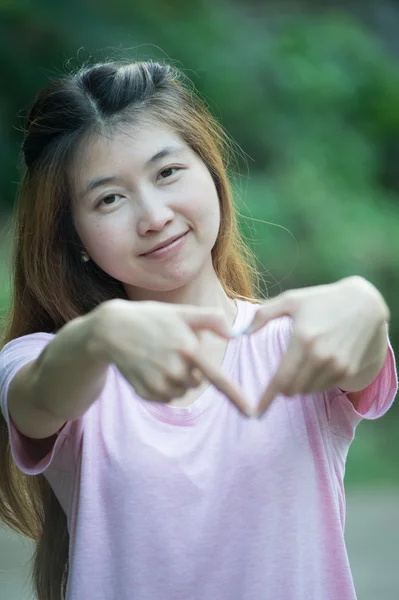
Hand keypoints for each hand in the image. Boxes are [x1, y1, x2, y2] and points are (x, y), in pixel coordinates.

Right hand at [91, 299, 251, 416]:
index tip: (252, 414)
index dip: (237, 397)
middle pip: (198, 382)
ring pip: (181, 391)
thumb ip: (211, 320)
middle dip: (191, 370)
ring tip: (159, 358)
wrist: (112, 331)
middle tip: (173, 350)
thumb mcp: (182, 312)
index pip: (218, 379)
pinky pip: (165, 397)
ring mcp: (158, 383)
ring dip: (177, 379)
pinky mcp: (145, 393)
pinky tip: (150, 368)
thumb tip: (235, 334)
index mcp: (189, 349)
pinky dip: (162, 387)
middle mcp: (175, 370)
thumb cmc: (152, 318)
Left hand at [240, 276, 389, 417]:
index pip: (281, 379)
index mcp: (303, 340)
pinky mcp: (348, 370)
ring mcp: (337, 365)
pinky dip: (315, 382)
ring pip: (307, 391)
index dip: (267, 398)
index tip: (257, 412)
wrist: (363, 305)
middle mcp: (321, 356)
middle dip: (282, 388)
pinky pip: (323, 387)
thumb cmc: (321, 300)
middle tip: (282, 374)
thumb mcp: (291, 300)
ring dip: (299, 385)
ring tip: (302, 363)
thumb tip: (241, 333)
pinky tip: (316, 364)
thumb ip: (263, 315)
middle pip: (292, 390)